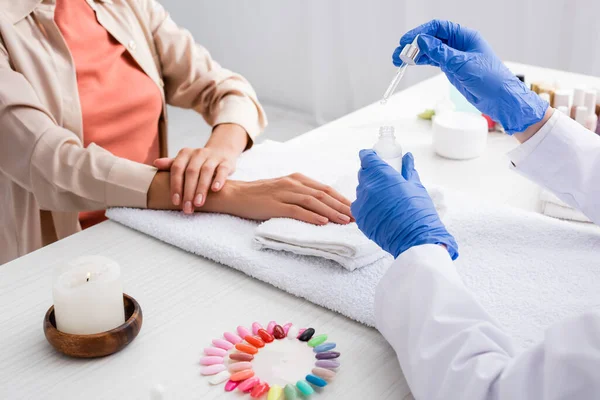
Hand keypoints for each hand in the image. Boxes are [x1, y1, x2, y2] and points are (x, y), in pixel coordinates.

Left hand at [154, 123, 247, 213]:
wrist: (221, 152)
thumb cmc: (198, 162)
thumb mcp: (185, 162)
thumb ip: (171, 164)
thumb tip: (156, 163)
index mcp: (185, 154)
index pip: (177, 168)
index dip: (175, 185)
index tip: (175, 201)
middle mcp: (198, 153)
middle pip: (191, 172)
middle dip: (188, 192)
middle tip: (187, 208)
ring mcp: (213, 157)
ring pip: (206, 172)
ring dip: (201, 188)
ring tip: (198, 204)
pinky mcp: (226, 163)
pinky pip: (222, 170)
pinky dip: (219, 179)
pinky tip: (215, 189)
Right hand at [220, 173, 352, 224]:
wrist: (236, 194)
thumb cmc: (261, 195)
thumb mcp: (285, 190)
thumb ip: (302, 194)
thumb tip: (324, 206)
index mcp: (298, 179)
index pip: (326, 189)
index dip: (342, 199)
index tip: (356, 209)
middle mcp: (293, 183)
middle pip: (323, 195)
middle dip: (342, 206)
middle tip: (357, 217)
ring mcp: (283, 193)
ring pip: (313, 202)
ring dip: (331, 212)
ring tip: (345, 221)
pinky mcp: (274, 205)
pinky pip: (296, 210)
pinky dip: (311, 216)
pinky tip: (323, 222)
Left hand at [351, 150, 457, 258]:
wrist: (415, 240)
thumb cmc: (419, 212)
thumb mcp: (416, 187)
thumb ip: (408, 170)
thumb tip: (407, 157)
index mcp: (382, 175)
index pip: (367, 158)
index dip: (369, 156)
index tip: (374, 157)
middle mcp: (368, 187)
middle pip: (364, 174)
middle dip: (372, 173)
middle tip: (385, 180)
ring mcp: (362, 203)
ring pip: (361, 190)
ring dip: (370, 190)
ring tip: (385, 199)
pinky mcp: (360, 218)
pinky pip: (360, 206)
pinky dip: (367, 205)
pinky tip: (380, 211)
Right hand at [394, 20, 547, 133]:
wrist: (501, 99)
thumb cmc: (491, 79)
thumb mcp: (463, 64)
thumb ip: (441, 53)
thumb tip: (422, 41)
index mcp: (465, 37)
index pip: (438, 28)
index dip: (421, 32)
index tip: (407, 40)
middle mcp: (459, 44)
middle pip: (431, 39)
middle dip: (414, 44)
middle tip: (399, 53)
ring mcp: (455, 57)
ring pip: (430, 51)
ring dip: (415, 54)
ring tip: (399, 60)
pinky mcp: (452, 69)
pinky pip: (433, 61)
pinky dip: (421, 62)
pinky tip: (411, 63)